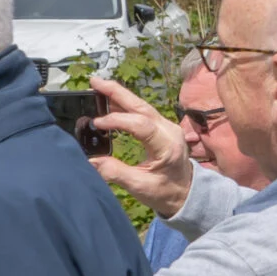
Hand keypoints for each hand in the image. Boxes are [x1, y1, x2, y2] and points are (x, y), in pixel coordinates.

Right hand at [88, 78, 194, 216]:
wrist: (186, 193)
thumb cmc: (166, 192)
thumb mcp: (140, 187)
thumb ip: (115, 173)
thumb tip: (90, 161)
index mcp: (168, 145)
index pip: (141, 124)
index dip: (117, 120)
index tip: (96, 123)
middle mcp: (169, 131)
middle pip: (142, 106)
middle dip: (117, 93)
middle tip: (95, 82)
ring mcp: (166, 127)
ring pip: (141, 106)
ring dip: (119, 95)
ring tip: (97, 86)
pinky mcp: (161, 127)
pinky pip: (142, 111)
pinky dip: (124, 104)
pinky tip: (109, 101)